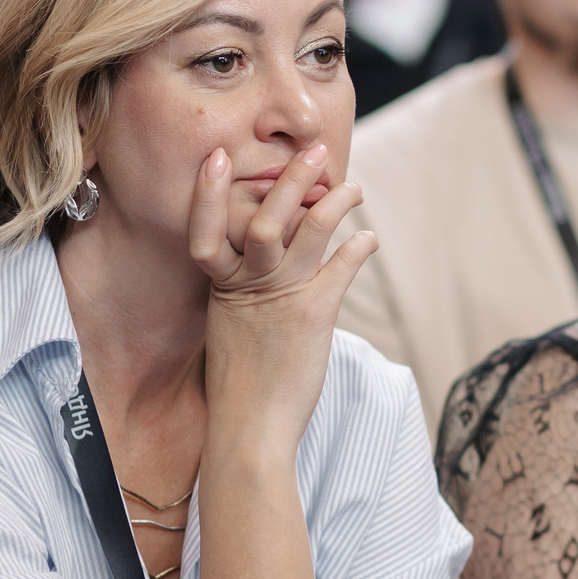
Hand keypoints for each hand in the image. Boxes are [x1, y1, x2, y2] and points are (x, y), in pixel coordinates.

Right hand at [186, 143, 378, 454]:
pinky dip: (360, 248)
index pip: (206, 230)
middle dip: (292, 179)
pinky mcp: (314, 314)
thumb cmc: (241, 387)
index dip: (209, 193)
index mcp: (222, 289)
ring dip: (336, 201)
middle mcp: (249, 286)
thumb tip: (263, 275)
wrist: (251, 428)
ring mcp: (283, 296)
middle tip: (314, 151)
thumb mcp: (231, 333)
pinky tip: (371, 239)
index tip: (217, 157)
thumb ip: (241, 298)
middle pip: (268, 217)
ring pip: (310, 230)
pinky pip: (343, 266)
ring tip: (354, 186)